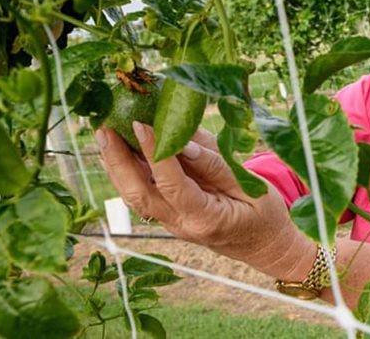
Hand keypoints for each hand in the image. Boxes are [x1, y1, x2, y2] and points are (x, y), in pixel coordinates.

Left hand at [96, 122, 314, 281]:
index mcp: (206, 218)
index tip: (141, 124)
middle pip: (139, 194)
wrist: (265, 246)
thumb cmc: (264, 215)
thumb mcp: (252, 187)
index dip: (154, 153)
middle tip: (105, 128)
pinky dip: (127, 172)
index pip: (172, 184)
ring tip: (105, 135)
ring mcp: (171, 223)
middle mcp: (181, 224)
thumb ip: (217, 165)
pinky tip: (118, 152)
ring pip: (134, 196)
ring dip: (116, 165)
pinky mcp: (169, 217)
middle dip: (118, 160)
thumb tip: (183, 141)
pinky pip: (142, 194)